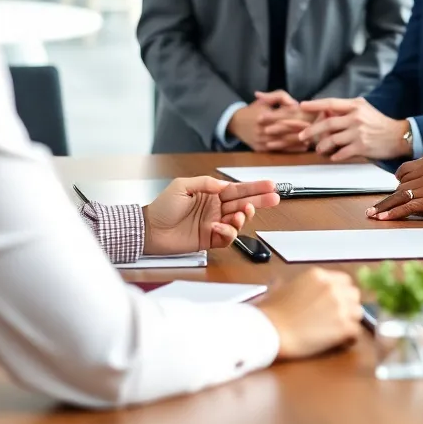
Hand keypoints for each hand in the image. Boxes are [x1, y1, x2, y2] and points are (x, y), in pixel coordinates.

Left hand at [142, 176, 279, 253]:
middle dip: (260, 200)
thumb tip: (224, 185)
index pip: (238, 189)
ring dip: (243, 217)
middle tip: (274, 198)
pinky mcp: (209, 240)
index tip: (270, 185)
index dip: (254, 187)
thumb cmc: (162, 207)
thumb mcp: (182, 186)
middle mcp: (215, 208)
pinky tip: (220, 227)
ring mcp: (214, 224)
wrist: (148, 230)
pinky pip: (226, 237)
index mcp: (211, 194)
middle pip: (244, 203)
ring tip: (242, 213)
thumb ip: (205, 183)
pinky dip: (228, 232)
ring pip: (238, 220)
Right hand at [228, 91, 313, 151]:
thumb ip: (280, 97)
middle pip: (286, 131)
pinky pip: (279, 150)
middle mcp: (262, 129)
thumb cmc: (254, 109)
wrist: (235, 122)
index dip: (298, 119)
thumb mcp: (266, 99)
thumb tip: (294, 103)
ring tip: (312, 139)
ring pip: (284, 142)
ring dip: (298, 141)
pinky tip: (302, 147)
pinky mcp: (260, 149)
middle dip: (301, 131)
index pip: (284, 117)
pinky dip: (292, 149)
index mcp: (264, 115)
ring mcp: (261, 140)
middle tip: (316, 131)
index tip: (311, 120)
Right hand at [257, 268, 363, 359]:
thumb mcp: (283, 288)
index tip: (337, 302)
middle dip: (349, 305)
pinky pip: (357, 331)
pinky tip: (342, 342)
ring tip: (340, 331)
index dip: (342, 293)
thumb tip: (292, 287)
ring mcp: (340, 306)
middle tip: (339, 317)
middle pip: (354, 294)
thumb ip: (298, 285)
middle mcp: (332, 287)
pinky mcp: (342, 326)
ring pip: (358, 312)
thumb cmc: (271, 313)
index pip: (344, 280)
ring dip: (351, 321)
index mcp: (319, 275)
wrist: (270, 331)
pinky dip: (350, 338)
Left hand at [297, 97, 411, 160]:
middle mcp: (356, 118)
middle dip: (311, 131)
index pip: (331, 103)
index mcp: (355, 106)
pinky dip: (334, 156)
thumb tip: (325, 113)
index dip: (315, 104)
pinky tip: (333, 157)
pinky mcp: (361, 147)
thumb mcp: (364, 110)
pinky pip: (341, 153)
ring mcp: (358, 133)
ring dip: (322, 147)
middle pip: (327, 124)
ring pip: (332, 140)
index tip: (302, 105)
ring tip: (319, 150)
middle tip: (302, 136)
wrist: (398, 136)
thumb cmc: (379, 123)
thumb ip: (346, 110)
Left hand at [365, 144, 422, 222]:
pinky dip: (394, 213)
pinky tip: (384, 218)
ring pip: (401, 196)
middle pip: (401, 186)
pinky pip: (408, 207)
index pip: (406, 170)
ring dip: (384, 207)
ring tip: (372, 215)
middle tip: (373, 208)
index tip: (391, 188)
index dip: (397, 180)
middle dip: (387, 198)